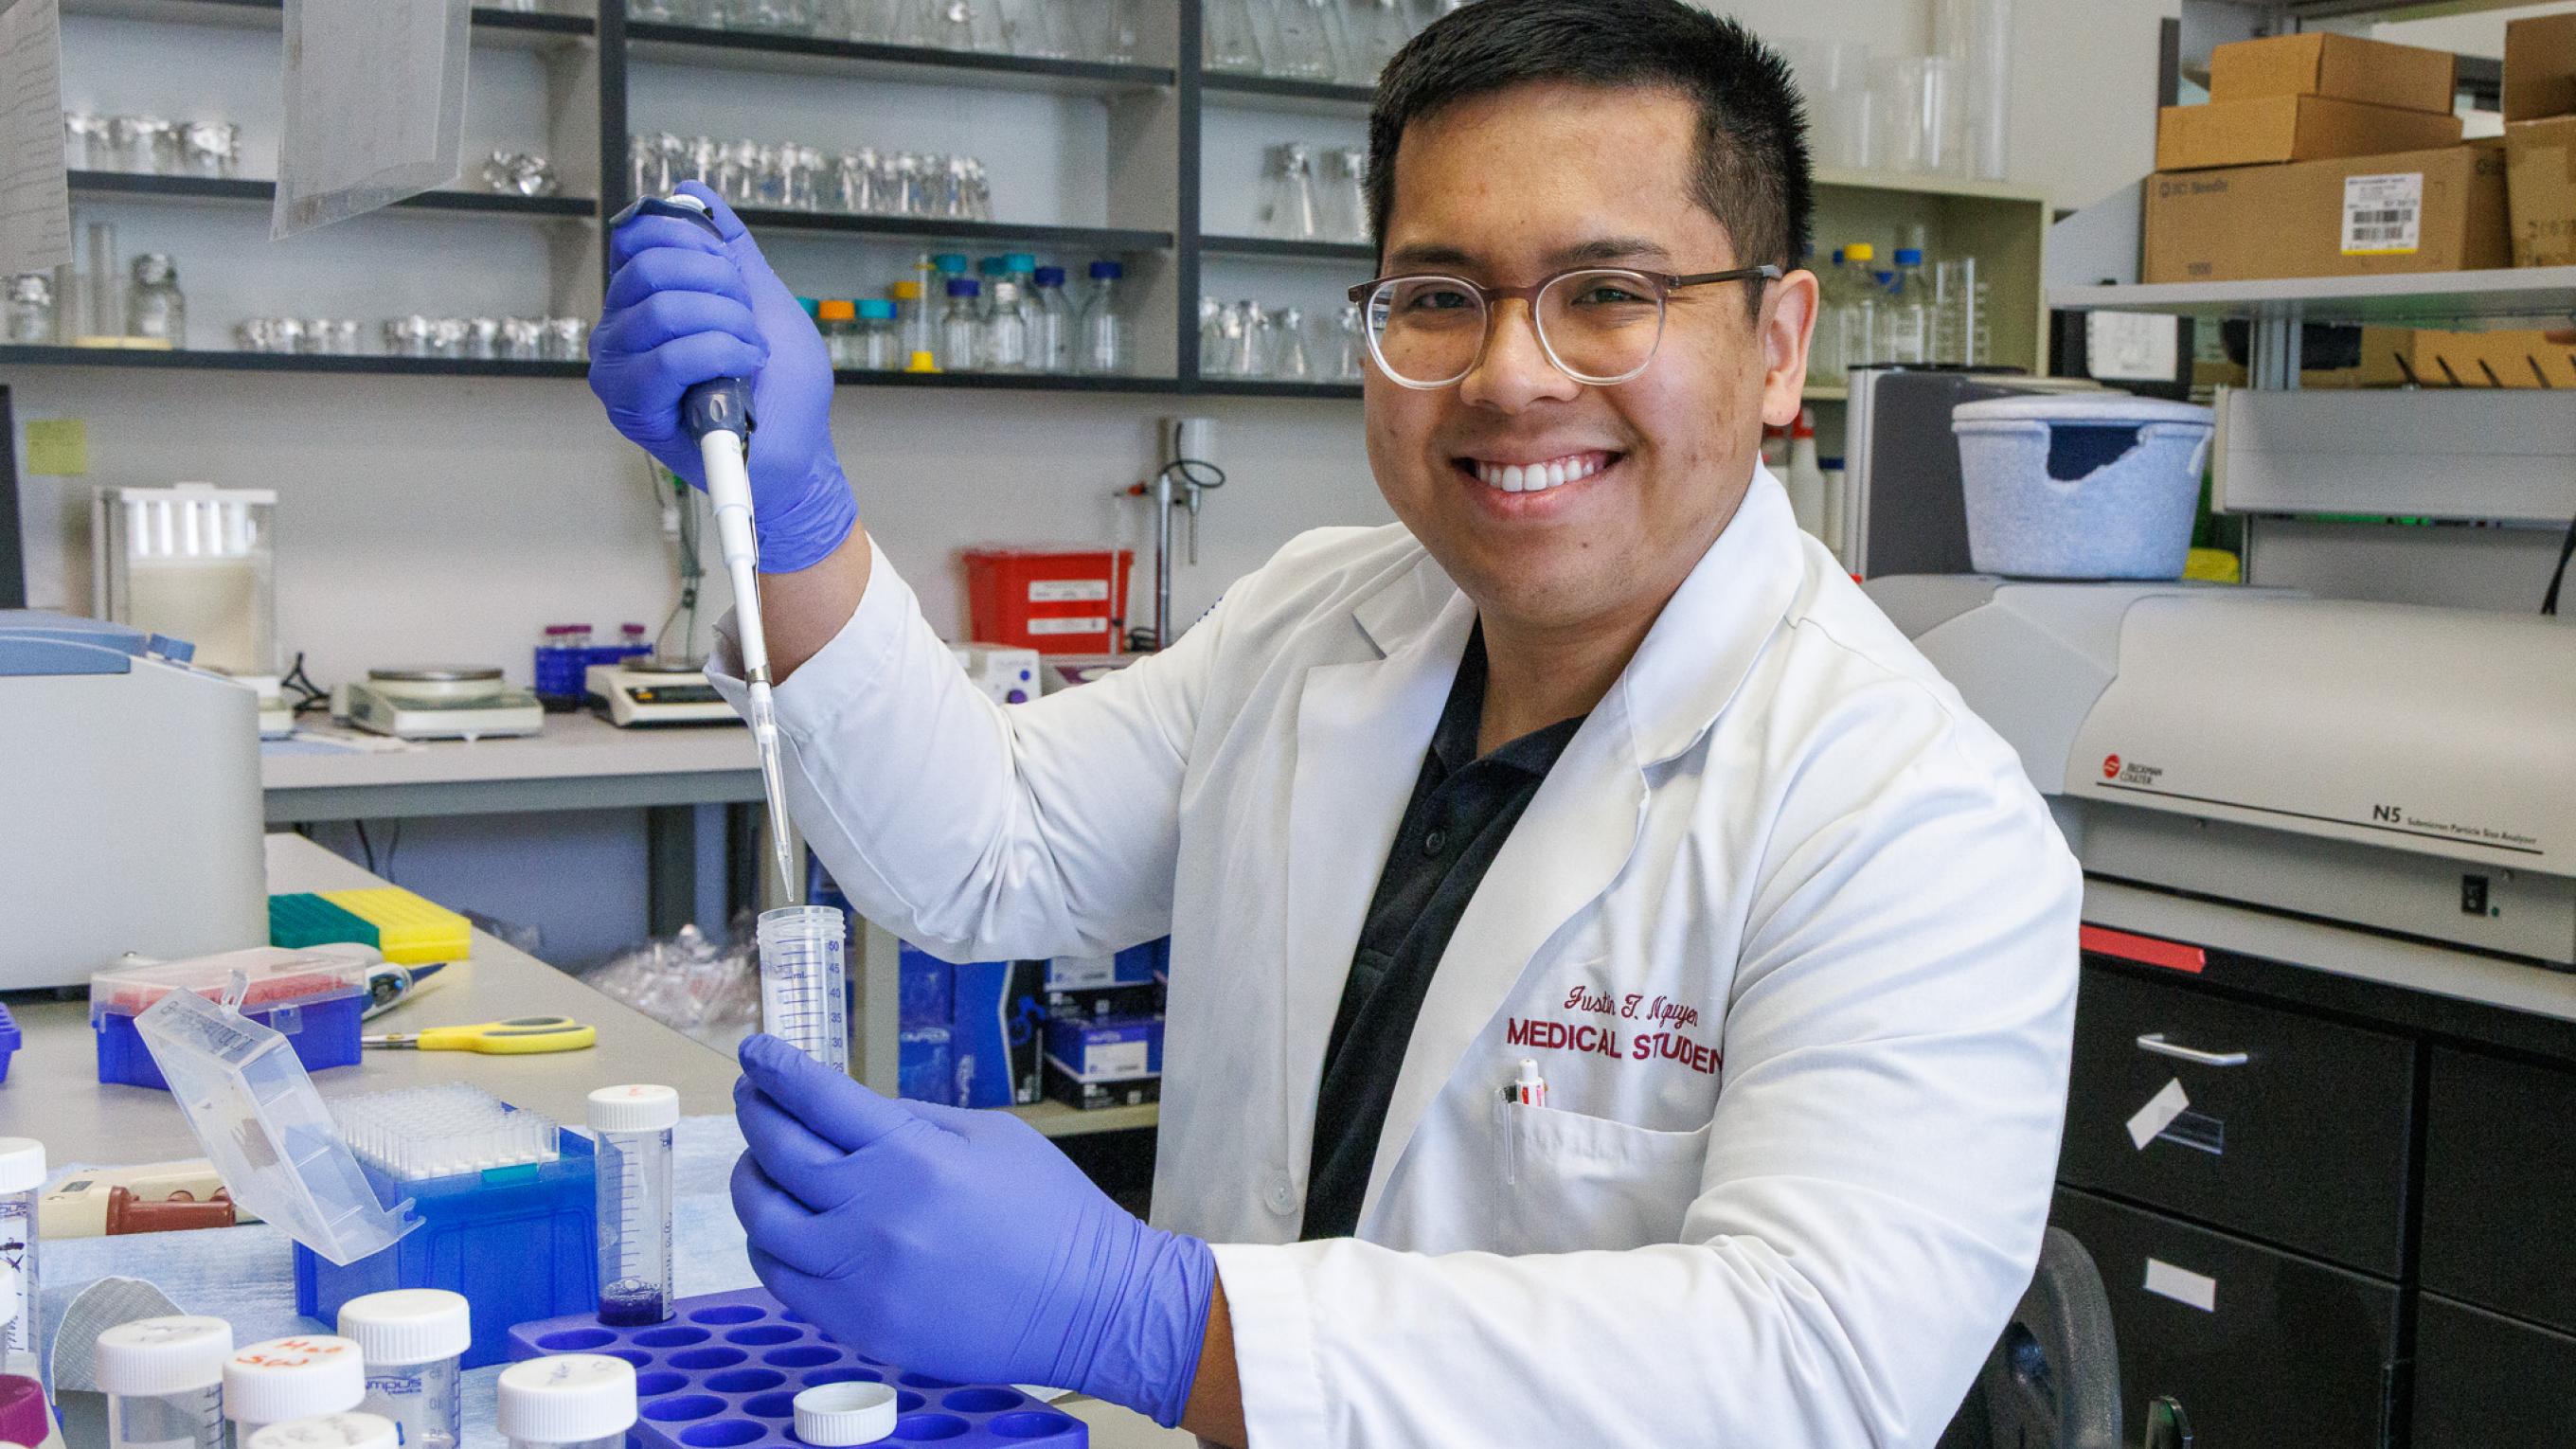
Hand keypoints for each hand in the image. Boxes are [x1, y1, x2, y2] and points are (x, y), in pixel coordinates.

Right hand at [589, 182, 856, 572]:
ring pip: (663, 309)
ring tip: (752, 353)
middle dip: (720, 287)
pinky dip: (721, 354)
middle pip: (652, 267)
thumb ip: (728, 247)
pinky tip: (745, 369)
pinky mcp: (631, 407)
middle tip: (750, 323)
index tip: (737, 277)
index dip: (697, 243)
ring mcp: (618, 368)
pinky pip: (669, 359)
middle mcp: (619, 328)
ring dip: (729, 325)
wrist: (797, 451)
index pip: (642, 235)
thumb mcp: (764, 299)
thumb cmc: (779, 385)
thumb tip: (690, 190)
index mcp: (642, 297)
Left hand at [730, 1035, 1216, 1426]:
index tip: (756, 1051)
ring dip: (752, 1181)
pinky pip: (782, 1280)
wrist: (1088, 1304)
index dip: (777, 1069)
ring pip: (764, 1222)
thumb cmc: (1050, 1210)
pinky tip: (779, 1227)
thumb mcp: (990, 1135)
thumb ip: (910, 1120)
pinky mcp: (857, 1325)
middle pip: (778, 1154)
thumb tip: (844, 1110)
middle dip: (757, 1113)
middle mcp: (873, 1214)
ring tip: (759, 1164)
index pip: (817, 1098)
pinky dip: (768, 1246)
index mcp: (911, 1156)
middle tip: (752, 1095)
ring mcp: (859, 1276)